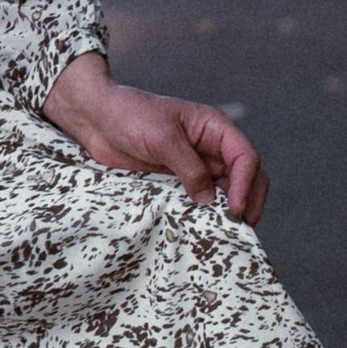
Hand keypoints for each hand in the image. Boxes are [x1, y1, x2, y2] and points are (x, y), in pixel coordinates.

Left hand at [41, 51, 266, 222]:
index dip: (246, 184)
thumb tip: (209, 198)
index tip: (235, 208)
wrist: (97, 120)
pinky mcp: (180, 181)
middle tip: (241, 227)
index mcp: (214, 128)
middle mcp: (211, 148)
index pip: (245, 157)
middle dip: (248, 200)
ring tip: (225, 232)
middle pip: (245, 176)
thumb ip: (188, 167)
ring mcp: (197, 166)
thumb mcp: (162, 138)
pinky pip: (201, 199)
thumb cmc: (130, 115)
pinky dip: (206, 213)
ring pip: (226, 191)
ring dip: (229, 210)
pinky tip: (203, 227)